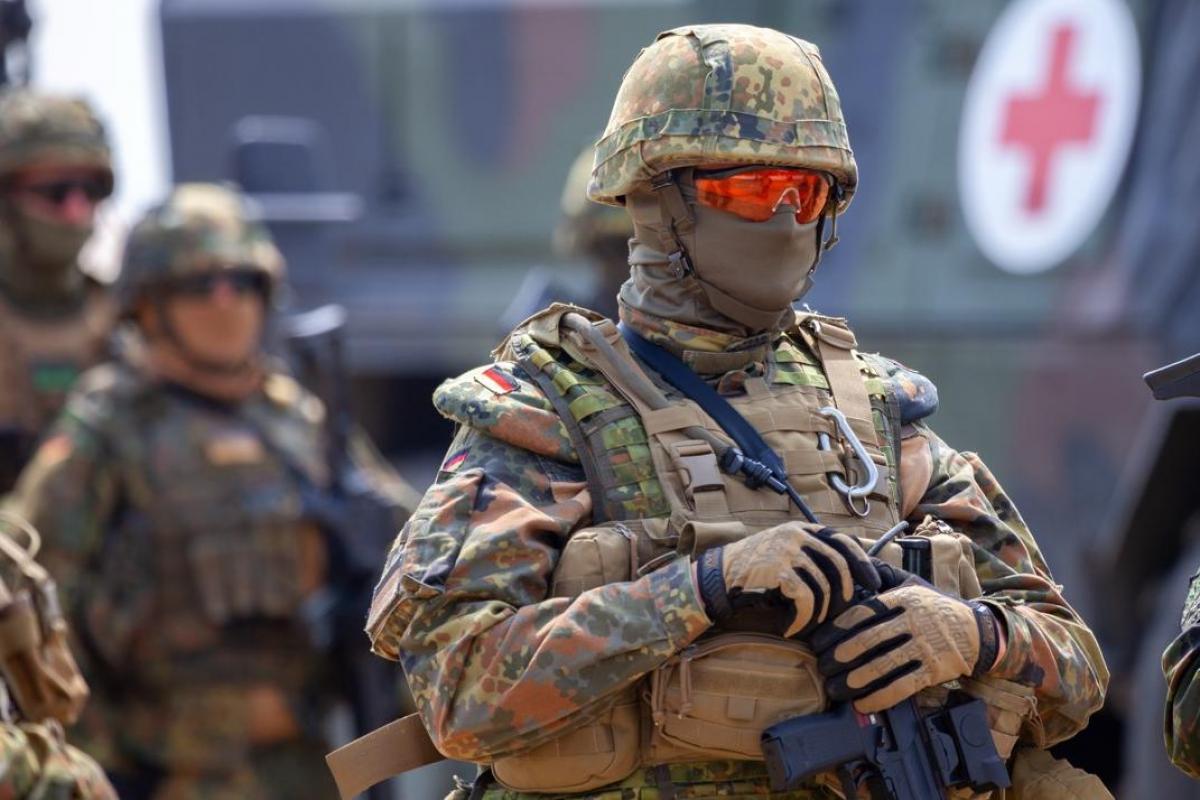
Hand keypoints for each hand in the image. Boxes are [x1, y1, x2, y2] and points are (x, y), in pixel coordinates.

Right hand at [696, 522, 878, 637]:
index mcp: (801, 530)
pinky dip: (802, 619)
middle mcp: (797, 536)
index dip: (862, 563)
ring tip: (808, 622)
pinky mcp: (780, 572)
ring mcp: (788, 552)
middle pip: (839, 564)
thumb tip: (849, 576)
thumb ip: (810, 556)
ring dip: (821, 612)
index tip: (873, 583)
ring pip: (824, 586)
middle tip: (844, 611)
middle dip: (847, 591)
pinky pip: (807, 600)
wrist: (718, 578)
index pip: (843, 541)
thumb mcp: (783, 552)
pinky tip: (791, 627)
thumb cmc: (753, 572)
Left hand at [812, 583, 999, 711]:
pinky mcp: (934, 670)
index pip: (863, 613)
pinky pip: (903, 686)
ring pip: (883, 665)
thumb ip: (883, 574)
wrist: (977, 631)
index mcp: (903, 598)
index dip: (837, 628)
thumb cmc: (934, 606)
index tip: (818, 642)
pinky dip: (880, 697)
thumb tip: (852, 561)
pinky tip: (863, 703)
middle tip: (822, 666)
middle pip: (869, 640)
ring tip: (835, 689)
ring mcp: (925, 647)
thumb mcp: (912, 584)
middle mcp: (913, 621)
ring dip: (855, 680)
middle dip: (840, 656)